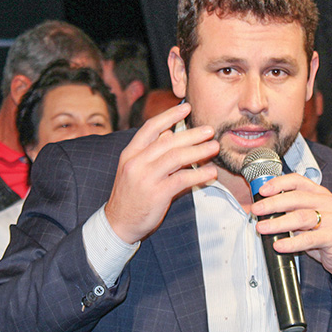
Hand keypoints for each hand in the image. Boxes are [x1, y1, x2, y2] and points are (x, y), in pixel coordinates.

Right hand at [105, 103, 218, 243]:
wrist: (118, 223)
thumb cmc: (130, 195)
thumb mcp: (134, 169)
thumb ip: (151, 152)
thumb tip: (171, 134)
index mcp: (130, 153)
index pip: (150, 128)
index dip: (169, 115)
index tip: (186, 108)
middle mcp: (136, 162)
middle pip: (168, 141)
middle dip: (192, 134)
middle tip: (210, 130)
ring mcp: (145, 178)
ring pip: (176, 157)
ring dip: (198, 151)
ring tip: (214, 147)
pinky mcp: (156, 194)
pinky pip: (182, 179)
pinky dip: (198, 174)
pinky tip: (210, 172)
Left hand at [250, 173, 331, 281]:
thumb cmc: (325, 235)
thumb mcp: (309, 218)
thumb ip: (292, 211)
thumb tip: (264, 209)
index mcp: (320, 194)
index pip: (297, 181)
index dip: (278, 183)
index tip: (262, 190)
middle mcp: (327, 203)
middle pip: (296, 198)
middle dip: (272, 204)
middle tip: (257, 210)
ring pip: (301, 217)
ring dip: (278, 223)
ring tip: (262, 228)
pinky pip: (309, 238)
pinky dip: (291, 242)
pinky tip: (279, 245)